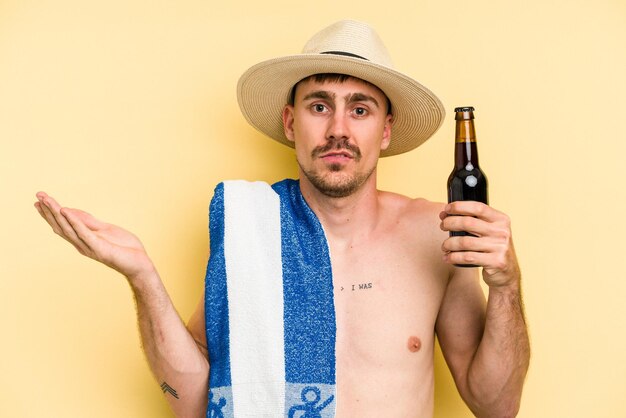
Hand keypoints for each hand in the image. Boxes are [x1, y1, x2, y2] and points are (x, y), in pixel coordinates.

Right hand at [34, 192, 155, 282]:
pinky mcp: (99, 248)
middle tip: (38, 196)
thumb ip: (89, 221)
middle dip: (49, 211)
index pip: (63, 225)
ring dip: (57, 213)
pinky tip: (65, 211)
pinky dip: (74, 221)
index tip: (40, 200)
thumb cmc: (124, 248)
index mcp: (83, 240)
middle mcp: (82, 244)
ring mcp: (89, 247)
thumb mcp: (105, 229)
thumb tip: (71, 211)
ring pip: (68, 228)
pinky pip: (84, 233)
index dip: (51, 213)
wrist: (140, 263)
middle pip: (61, 226)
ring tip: (47, 200)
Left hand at [440, 201, 520, 287]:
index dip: (459, 206)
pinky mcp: (496, 262)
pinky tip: (448, 257)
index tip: (446, 209)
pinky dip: (453, 257)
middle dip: (450, 223)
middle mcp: (502, 232)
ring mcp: (500, 247)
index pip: (478, 207)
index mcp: (501, 220)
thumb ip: (473, 221)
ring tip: (444, 246)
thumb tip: (445, 213)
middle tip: (442, 226)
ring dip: (449, 243)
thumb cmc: (492, 249)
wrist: (507, 274)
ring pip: (465, 241)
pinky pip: (467, 257)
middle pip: (468, 222)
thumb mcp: (490, 232)